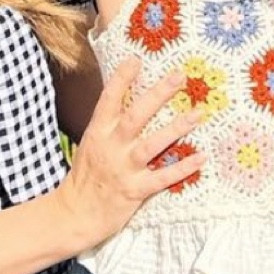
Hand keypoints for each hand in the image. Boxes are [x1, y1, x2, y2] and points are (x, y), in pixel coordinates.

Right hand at [55, 58, 196, 249]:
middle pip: (135, 116)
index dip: (122, 78)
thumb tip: (131, 102)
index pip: (109, 100)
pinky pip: (162, 177)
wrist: (73, 215)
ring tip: (198, 114)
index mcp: (97, 132)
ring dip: (176, 128)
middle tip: (179, 76)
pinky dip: (183, 167)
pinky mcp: (134, 191)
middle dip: (158, 94)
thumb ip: (109, 125)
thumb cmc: (86, 176)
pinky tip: (201, 157)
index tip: (136, 59)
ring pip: (151, 144)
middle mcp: (110, 147)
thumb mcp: (90, 144)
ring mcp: (122, 169)